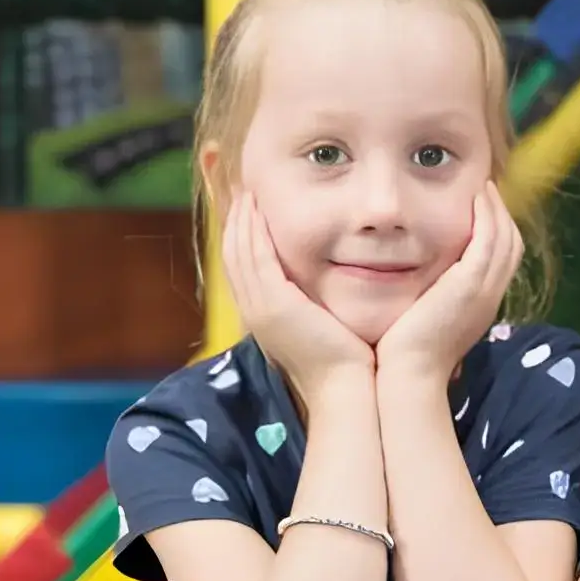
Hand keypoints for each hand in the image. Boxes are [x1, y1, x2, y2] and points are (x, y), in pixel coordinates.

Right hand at [222, 191, 372, 401]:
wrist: (347, 389)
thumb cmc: (346, 361)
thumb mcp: (322, 325)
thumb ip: (316, 302)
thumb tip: (323, 285)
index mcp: (263, 315)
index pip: (242, 266)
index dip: (242, 235)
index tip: (249, 209)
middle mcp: (254, 311)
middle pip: (232, 256)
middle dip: (236, 221)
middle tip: (243, 190)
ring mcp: (260, 308)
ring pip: (239, 253)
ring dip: (242, 220)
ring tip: (248, 192)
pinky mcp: (274, 305)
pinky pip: (256, 259)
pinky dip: (254, 232)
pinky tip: (258, 209)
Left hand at [376, 182, 522, 382]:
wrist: (411, 375)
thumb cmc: (408, 355)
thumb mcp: (429, 322)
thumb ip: (434, 300)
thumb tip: (424, 286)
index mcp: (482, 307)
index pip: (502, 262)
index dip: (497, 233)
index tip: (484, 212)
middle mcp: (490, 297)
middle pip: (511, 246)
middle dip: (503, 216)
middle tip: (488, 193)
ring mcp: (484, 290)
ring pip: (505, 240)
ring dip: (497, 210)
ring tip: (485, 189)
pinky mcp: (471, 284)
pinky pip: (489, 240)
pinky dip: (488, 216)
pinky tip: (477, 197)